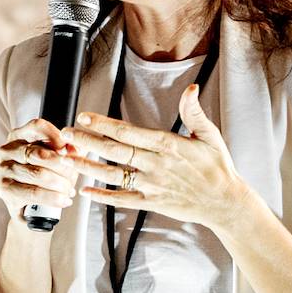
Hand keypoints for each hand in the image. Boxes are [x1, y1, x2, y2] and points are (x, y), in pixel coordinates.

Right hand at [0, 117, 81, 220]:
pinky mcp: (5, 190)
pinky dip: (52, 197)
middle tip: (73, 176)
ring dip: (59, 184)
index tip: (69, 151)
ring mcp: (4, 170)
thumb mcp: (59, 160)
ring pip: (38, 173)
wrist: (32, 208)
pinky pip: (33, 192)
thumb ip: (69, 150)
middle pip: (38, 152)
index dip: (56, 137)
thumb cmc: (47, 177)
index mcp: (19, 135)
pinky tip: (62, 199)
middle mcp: (7, 150)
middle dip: (61, 166)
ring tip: (69, 190)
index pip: (37, 126)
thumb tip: (75, 147)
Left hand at [62, 84, 248, 233]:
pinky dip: (102, 197)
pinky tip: (85, 191)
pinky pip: (122, 199)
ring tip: (67, 159)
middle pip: (115, 151)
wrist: (225, 203)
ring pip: (113, 175)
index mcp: (167, 145)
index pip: (129, 132)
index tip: (84, 117)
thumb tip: (191, 89)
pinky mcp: (152, 203)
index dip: (104, 125)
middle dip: (88, 141)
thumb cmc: (217, 167)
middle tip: (66, 133)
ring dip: (88, 167)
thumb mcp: (209, 136)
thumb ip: (193, 112)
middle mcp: (156, 165)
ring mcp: (152, 185)